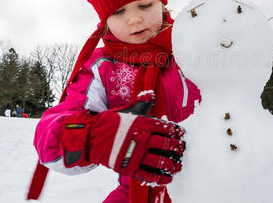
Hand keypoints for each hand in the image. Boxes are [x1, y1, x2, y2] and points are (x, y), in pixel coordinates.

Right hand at [61, 93, 184, 184]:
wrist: (91, 137)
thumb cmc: (110, 123)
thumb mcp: (127, 111)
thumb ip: (141, 104)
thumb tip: (151, 94)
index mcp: (143, 123)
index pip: (165, 128)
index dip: (176, 132)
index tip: (181, 135)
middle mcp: (141, 138)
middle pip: (165, 144)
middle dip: (176, 148)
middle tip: (181, 150)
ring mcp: (135, 153)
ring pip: (159, 161)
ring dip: (171, 164)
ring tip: (177, 165)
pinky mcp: (129, 167)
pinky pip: (148, 174)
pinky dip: (160, 177)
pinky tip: (168, 177)